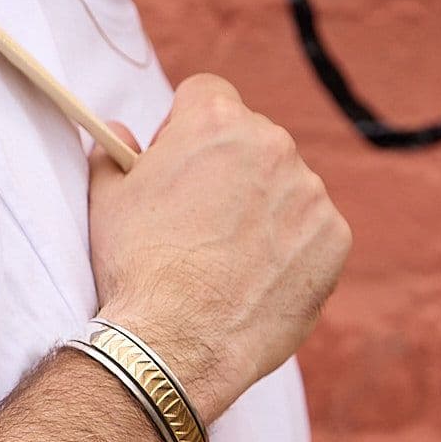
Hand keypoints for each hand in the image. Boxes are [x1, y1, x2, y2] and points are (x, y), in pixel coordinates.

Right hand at [88, 78, 351, 424]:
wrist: (176, 345)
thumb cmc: (137, 272)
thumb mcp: (107, 204)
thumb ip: (114, 156)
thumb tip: (117, 135)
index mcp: (214, 120)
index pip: (206, 96)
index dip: (185, 133)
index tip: (177, 170)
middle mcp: (271, 142)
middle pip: (251, 143)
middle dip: (230, 177)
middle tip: (199, 232)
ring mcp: (309, 191)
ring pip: (285, 191)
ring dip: (263, 216)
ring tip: (227, 268)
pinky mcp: (333, 238)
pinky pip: (312, 236)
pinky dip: (290, 256)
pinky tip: (256, 286)